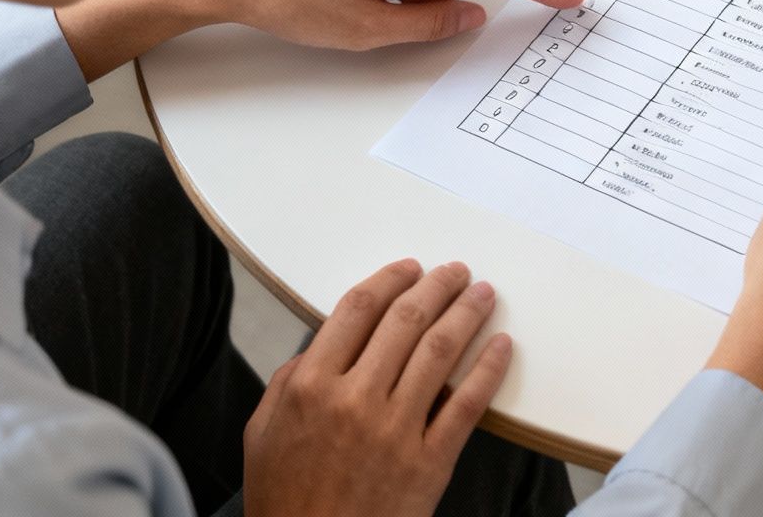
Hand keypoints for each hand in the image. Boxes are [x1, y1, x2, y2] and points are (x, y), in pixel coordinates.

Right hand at [241, 259, 509, 516]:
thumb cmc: (286, 500)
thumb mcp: (262, 434)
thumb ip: (287, 382)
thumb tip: (319, 347)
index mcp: (311, 386)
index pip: (357, 310)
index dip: (389, 281)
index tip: (409, 268)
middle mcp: (355, 400)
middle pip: (405, 322)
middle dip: (436, 287)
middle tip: (455, 271)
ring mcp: (395, 430)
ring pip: (440, 352)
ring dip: (466, 314)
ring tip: (482, 294)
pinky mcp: (429, 462)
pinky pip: (467, 406)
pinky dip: (488, 370)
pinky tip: (500, 345)